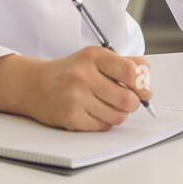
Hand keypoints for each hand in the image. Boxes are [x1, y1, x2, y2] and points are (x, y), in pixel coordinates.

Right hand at [19, 47, 152, 130]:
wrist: (34, 85)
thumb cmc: (70, 71)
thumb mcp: (95, 58)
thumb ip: (125, 64)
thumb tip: (147, 82)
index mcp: (93, 56)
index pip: (131, 72)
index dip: (142, 84)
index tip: (142, 89)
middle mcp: (83, 75)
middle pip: (127, 99)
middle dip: (132, 103)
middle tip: (127, 100)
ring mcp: (76, 97)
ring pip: (117, 116)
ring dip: (118, 114)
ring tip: (108, 106)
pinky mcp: (71, 117)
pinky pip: (103, 127)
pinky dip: (104, 122)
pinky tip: (94, 112)